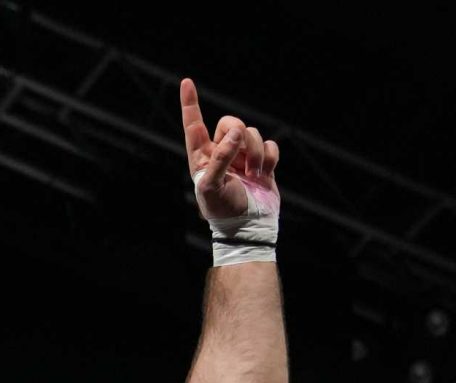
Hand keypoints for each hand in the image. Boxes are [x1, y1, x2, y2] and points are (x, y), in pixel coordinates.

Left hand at [180, 81, 278, 225]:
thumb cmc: (224, 210)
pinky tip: (265, 173)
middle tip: (242, 160)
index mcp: (202, 157)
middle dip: (238, 136)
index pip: (194, 126)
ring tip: (253, 173)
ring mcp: (242, 156)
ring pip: (251, 133)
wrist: (249, 226)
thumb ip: (221, 157)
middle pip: (230, 123)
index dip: (190, 104)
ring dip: (254, 152)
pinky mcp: (262, 161)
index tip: (186, 82)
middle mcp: (220, 153)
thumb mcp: (213, 186)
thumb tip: (236, 132)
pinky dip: (269, 157)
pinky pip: (269, 144)